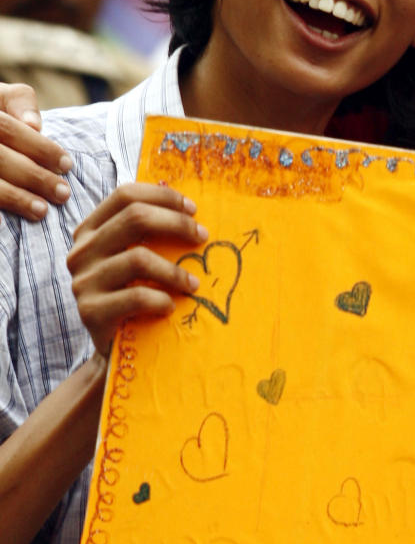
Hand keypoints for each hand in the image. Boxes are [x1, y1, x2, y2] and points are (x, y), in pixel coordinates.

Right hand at [0, 83, 73, 221]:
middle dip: (32, 176)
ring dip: (13, 197)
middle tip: (62, 193)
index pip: (6, 129)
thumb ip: (20, 103)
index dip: (38, 147)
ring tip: (41, 211)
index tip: (66, 165)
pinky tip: (3, 225)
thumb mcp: (1, 98)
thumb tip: (34, 125)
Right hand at [66, 184, 207, 355]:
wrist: (113, 348)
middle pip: (135, 218)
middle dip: (177, 224)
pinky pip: (137, 297)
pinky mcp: (90, 310)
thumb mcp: (136, 260)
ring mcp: (82, 281)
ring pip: (138, 258)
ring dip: (175, 271)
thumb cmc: (133, 296)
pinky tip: (172, 306)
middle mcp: (81, 251)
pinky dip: (162, 299)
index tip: (193, 209)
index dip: (162, 196)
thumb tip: (192, 209)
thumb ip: (148, 234)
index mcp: (90, 230)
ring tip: (194, 284)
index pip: (125, 195)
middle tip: (203, 237)